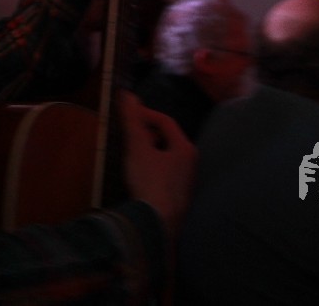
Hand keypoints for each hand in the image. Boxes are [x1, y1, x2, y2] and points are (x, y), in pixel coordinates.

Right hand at [119, 92, 194, 230]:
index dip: (145, 114)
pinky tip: (139, 177)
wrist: (157, 224)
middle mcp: (191, 164)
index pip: (165, 121)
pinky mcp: (179, 198)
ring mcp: (186, 183)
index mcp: (185, 148)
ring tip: (132, 156)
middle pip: (168, 139)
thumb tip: (127, 95)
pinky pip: (165, 174)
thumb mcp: (138, 148)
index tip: (127, 115)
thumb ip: (133, 121)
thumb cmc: (150, 181)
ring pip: (167, 158)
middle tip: (129, 137)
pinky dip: (152, 168)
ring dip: (149, 152)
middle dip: (147, 133)